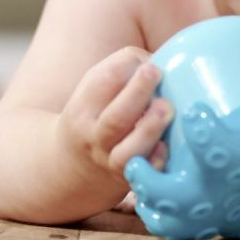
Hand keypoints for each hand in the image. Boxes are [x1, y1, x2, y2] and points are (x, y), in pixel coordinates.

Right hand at [56, 47, 172, 180]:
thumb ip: (124, 72)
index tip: (150, 62)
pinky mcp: (129, 179)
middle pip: (116, 117)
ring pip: (128, 150)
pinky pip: (142, 175)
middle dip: (137, 92)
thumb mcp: (95, 90)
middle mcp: (96, 137)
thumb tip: (165, 60)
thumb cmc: (96, 116)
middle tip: (156, 72)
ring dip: (149, 128)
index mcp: (85, 107)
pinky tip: (167, 148)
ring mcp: (112, 161)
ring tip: (166, 107)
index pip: (102, 82)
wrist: (72, 167)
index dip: (128, 66)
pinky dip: (154, 162)